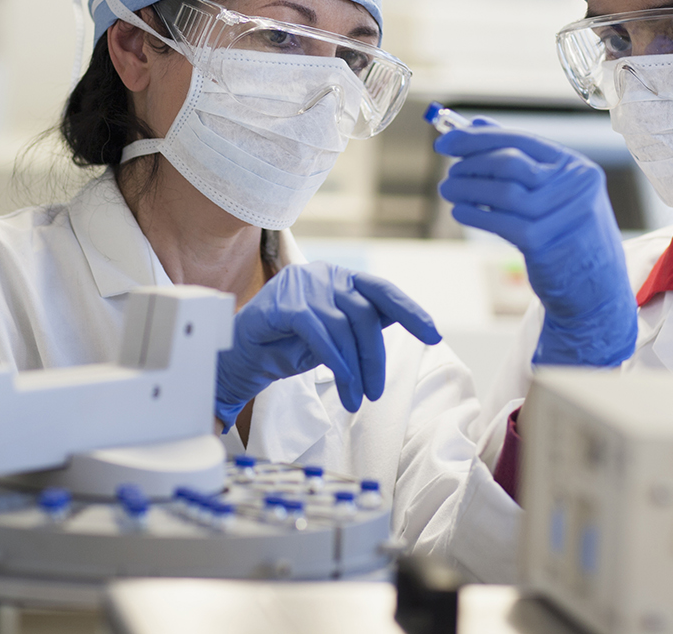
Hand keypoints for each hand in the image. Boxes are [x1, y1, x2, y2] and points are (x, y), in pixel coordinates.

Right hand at [214, 262, 441, 429]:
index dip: (410, 310)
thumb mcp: (333, 337)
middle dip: (375, 357)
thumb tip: (400, 323)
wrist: (239, 357)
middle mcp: (323, 275)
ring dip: (355, 369)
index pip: (381, 290)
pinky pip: (320, 335)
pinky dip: (337, 363)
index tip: (433, 335)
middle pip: (365, 314)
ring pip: (343, 327)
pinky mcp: (283, 304)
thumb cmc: (287, 345)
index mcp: (339, 278)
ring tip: (355, 398)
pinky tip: (343, 385)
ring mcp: (301, 285)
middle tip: (375, 393)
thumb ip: (362, 326)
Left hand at [435, 120, 636, 366]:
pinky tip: (460, 211)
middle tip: (450, 172)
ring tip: (449, 190)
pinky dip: (474, 213)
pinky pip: (500, 222)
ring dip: (467, 188)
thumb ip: (518, 158)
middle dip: (471, 164)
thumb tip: (475, 126)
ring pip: (503, 192)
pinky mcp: (547, 244)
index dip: (478, 138)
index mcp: (576, 167)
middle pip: (511, 163)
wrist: (594, 286)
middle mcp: (575, 187)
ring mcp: (563, 216)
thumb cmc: (567, 233)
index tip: (445, 141)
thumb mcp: (552, 191)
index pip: (520, 140)